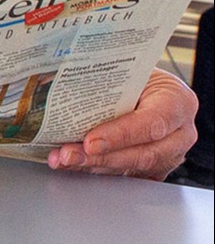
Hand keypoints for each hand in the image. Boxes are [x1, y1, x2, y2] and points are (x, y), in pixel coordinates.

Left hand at [47, 69, 198, 179]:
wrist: (148, 84)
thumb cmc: (138, 74)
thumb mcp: (130, 70)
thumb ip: (108, 82)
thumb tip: (63, 85)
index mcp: (178, 102)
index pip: (152, 123)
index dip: (121, 135)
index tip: (90, 142)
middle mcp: (179, 133)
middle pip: (143, 154)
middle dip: (100, 157)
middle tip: (69, 154)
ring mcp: (170, 154)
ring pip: (131, 168)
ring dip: (92, 166)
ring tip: (63, 159)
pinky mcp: (155, 168)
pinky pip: (124, 174)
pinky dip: (94, 170)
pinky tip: (72, 164)